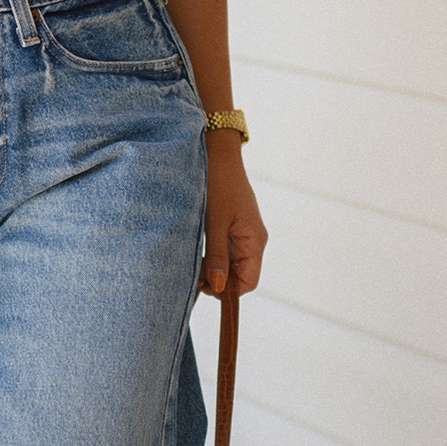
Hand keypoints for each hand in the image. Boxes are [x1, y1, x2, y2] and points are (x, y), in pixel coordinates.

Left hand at [200, 139, 266, 297]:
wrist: (217, 154)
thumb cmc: (217, 185)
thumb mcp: (214, 223)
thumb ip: (217, 256)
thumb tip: (218, 288)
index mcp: (254, 240)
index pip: (248, 282)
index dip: (228, 291)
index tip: (204, 288)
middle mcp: (252, 240)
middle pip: (239, 275)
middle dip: (218, 280)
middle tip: (192, 275)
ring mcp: (242, 233)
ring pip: (230, 264)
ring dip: (212, 268)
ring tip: (192, 264)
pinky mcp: (232, 226)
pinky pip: (225, 250)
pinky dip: (211, 256)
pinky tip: (196, 253)